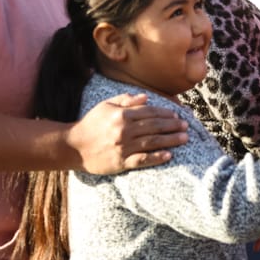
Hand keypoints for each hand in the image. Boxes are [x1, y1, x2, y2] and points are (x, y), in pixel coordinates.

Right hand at [69, 93, 188, 173]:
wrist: (73, 146)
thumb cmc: (90, 123)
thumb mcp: (106, 105)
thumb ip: (126, 100)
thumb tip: (146, 97)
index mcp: (121, 114)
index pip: (149, 112)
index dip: (165, 113)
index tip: (177, 115)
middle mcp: (124, 130)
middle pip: (154, 126)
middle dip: (172, 126)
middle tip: (186, 126)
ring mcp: (123, 147)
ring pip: (152, 142)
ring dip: (170, 140)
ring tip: (184, 138)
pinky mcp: (121, 162)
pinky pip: (142, 160)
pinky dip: (156, 157)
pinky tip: (169, 156)